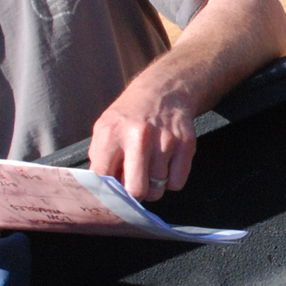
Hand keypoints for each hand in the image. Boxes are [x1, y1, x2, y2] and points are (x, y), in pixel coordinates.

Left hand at [88, 79, 196, 201]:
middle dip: (134, 195)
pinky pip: (177, 183)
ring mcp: (165, 140)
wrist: (163, 90)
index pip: (104, 178)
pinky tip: (166, 164)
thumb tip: (101, 191)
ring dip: (153, 186)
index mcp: (111, 134)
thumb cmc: (129, 115)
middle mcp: (138, 137)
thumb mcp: (105, 128)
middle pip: (136, 190)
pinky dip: (171, 180)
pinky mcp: (186, 144)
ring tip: (150, 169)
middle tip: (134, 185)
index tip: (112, 193)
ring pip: (158, 188)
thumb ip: (100, 158)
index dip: (107, 191)